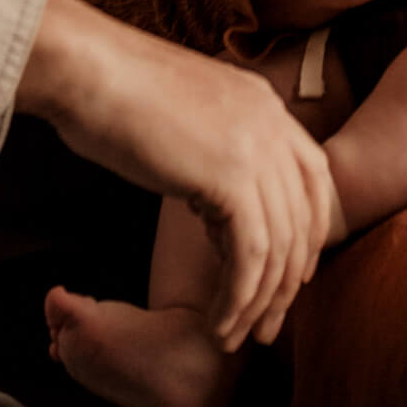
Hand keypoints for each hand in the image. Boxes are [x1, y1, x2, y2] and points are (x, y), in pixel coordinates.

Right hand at [18, 0, 334, 348]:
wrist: (91, 69)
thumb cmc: (119, 94)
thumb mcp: (191, 119)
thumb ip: (219, 154)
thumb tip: (220, 206)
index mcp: (266, 104)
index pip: (315, 178)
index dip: (308, 232)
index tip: (287, 276)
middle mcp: (273, 124)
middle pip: (305, 219)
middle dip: (287, 282)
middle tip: (264, 327)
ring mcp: (257, 148)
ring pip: (279, 246)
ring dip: (258, 302)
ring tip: (232, 336)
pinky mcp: (231, 178)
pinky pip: (251, 255)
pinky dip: (237, 298)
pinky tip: (217, 322)